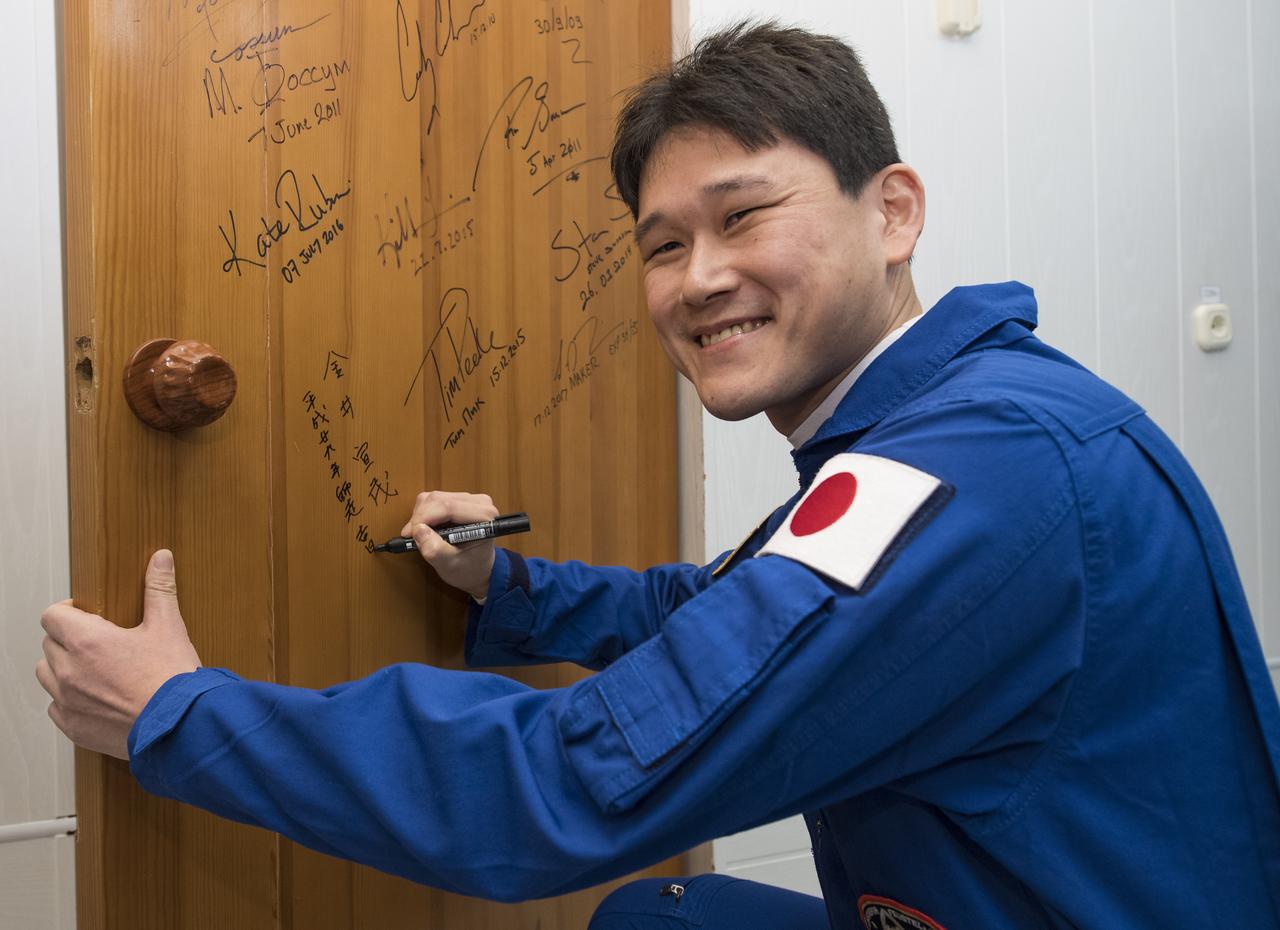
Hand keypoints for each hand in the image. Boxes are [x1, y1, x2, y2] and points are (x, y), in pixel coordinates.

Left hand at [35, 549, 200, 759]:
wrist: (181, 725)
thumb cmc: (173, 678)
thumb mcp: (168, 626)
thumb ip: (159, 589)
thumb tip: (160, 558)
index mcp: (86, 641)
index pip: (51, 616)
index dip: (67, 611)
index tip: (85, 614)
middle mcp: (68, 670)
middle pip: (49, 644)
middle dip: (68, 640)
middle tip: (98, 642)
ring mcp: (67, 701)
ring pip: (46, 675)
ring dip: (63, 669)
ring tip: (93, 670)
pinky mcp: (74, 727)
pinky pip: (55, 708)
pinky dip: (69, 701)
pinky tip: (96, 697)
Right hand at [400, 491, 498, 599]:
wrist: (477, 568)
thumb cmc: (468, 568)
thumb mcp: (450, 565)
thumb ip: (436, 550)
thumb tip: (419, 530)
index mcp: (485, 516)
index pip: (449, 507)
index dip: (425, 517)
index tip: (409, 533)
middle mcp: (480, 502)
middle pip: (439, 500)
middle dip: (420, 517)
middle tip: (410, 536)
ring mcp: (469, 499)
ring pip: (434, 498)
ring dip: (420, 515)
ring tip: (419, 535)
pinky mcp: (458, 499)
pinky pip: (433, 499)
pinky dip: (423, 512)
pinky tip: (425, 528)